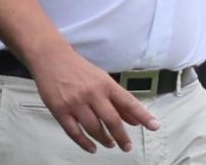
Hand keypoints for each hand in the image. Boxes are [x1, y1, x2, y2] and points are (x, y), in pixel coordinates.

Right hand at [27, 44, 159, 153]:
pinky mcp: (60, 110)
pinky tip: (92, 147)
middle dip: (122, 136)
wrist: (52, 58)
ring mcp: (75, 103)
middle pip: (112, 120)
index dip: (143, 115)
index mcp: (105, 84)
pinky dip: (85, 143)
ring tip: (110, 144)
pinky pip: (74, 132)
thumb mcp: (102, 79)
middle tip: (127, 146)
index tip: (154, 126)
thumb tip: (134, 119)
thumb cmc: (77, 68)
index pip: (129, 102)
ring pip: (94, 129)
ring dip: (105, 140)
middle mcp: (92, 93)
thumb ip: (118, 100)